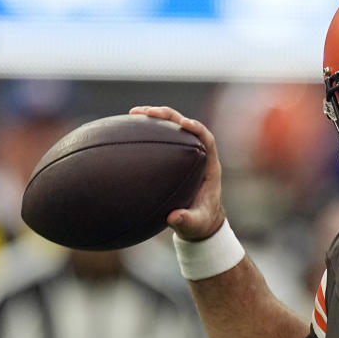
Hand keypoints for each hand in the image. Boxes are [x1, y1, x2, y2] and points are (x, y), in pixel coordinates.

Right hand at [129, 106, 225, 240]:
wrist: (199, 224)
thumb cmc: (200, 224)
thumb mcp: (195, 225)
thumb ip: (187, 221)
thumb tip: (174, 216)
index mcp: (209, 167)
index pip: (207, 140)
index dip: (197, 128)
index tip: (182, 123)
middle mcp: (198, 156)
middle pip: (187, 126)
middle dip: (169, 115)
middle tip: (148, 112)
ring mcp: (186, 155)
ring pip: (173, 129)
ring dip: (156, 118)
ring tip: (134, 112)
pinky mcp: (173, 158)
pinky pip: (162, 139)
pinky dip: (148, 131)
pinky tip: (128, 128)